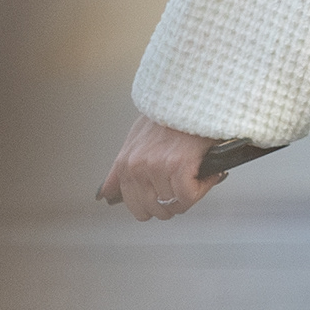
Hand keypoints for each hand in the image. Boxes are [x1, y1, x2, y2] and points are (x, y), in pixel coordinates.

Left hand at [98, 115, 226, 222]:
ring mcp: (157, 168)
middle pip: (155, 209)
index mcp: (125, 164)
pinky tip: (205, 175)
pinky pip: (188, 197)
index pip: (135, 205)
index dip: (156, 207)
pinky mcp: (178, 166)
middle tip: (186, 187)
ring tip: (196, 176)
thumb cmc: (169, 119)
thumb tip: (104, 195)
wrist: (193, 99)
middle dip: (173, 204)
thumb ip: (120, 169)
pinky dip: (201, 189)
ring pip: (174, 204)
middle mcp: (137, 167)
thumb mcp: (136, 140)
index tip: (168, 197)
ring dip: (190, 195)